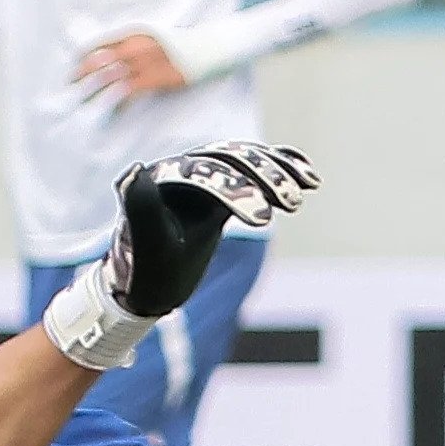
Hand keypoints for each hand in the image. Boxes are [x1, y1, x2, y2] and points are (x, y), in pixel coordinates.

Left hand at [75, 32, 189, 102]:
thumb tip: (109, 57)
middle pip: (100, 61)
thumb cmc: (176, 43)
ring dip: (94, 91)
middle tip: (70, 85)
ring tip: (82, 102)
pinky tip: (112, 112)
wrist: (203, 48)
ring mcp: (143, 63)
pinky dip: (118, 103)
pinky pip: (129, 93)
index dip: (83, 55)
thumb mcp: (150, 35)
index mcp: (132, 34)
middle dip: (82, 74)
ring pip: (110, 78)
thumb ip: (130, 43)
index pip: (99, 44)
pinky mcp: (153, 79)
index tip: (72, 66)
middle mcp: (134, 47)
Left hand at [107, 142, 321, 318]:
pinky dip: (278, 166)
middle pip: (229, 160)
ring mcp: (201, 175)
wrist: (146, 285)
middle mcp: (180, 169)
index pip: (203, 174)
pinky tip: (305, 172)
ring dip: (278, 169)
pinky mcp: (219, 186)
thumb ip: (140, 208)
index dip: (234, 191)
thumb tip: (134, 170)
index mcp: (161, 179)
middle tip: (293, 204)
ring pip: (244, 160)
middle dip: (263, 177)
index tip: (263, 221)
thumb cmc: (145, 271)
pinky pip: (250, 169)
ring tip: (310, 186)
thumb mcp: (145, 246)